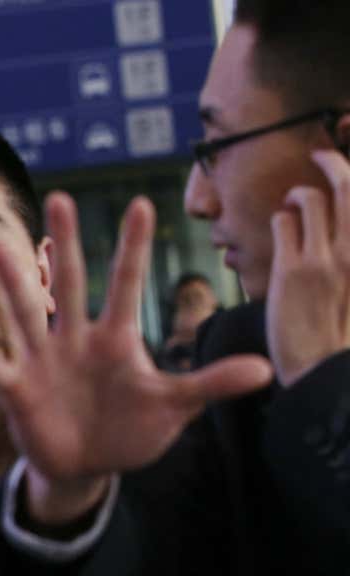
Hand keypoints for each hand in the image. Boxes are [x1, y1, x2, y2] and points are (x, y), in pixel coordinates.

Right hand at [0, 194, 272, 524]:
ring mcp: (43, 361)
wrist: (85, 465)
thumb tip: (266, 371)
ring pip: (26, 315)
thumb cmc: (129, 430)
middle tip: (61, 199)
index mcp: (114, 339)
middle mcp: (75, 340)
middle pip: (70, 283)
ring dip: (13, 286)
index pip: (126, 285)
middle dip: (66, 244)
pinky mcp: (17, 388)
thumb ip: (209, 383)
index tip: (143, 204)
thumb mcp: (173, 408)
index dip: (133, 248)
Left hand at [266, 150, 349, 386]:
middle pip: (349, 186)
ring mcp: (327, 259)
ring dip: (299, 192)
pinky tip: (282, 228)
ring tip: (295, 200)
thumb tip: (343, 229)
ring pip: (311, 200)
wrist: (326, 371)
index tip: (347, 168)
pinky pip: (284, 223)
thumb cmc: (344, 335)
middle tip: (322, 155)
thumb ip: (349, 254)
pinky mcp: (294, 271)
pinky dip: (282, 218)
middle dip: (334, 162)